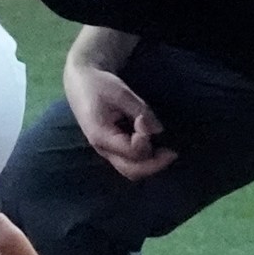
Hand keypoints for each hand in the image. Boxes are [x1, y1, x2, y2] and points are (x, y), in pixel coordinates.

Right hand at [66, 64, 176, 180]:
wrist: (80, 83)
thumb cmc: (99, 84)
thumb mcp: (121, 93)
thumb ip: (141, 111)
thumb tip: (158, 130)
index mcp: (100, 134)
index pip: (130, 150)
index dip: (145, 139)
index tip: (144, 119)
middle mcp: (102, 148)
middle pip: (131, 170)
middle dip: (154, 164)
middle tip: (173, 152)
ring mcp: (106, 151)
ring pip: (131, 171)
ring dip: (150, 165)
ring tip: (167, 153)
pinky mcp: (111, 148)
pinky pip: (129, 163)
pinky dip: (144, 161)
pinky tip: (156, 150)